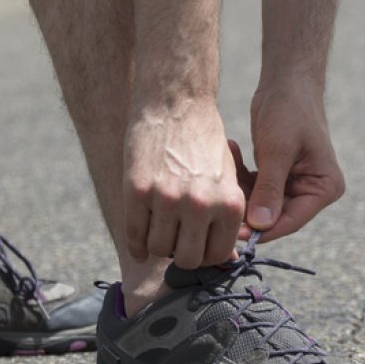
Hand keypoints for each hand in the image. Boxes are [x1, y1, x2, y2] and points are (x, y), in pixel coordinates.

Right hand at [124, 101, 244, 268]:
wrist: (176, 103)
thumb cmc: (205, 143)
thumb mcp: (228, 179)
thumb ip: (227, 219)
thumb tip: (229, 260)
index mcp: (229, 202)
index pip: (218, 255)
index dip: (206, 254)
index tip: (197, 245)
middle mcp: (200, 204)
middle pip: (188, 259)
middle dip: (182, 254)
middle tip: (177, 242)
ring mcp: (167, 198)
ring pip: (159, 249)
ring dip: (158, 246)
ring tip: (160, 232)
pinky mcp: (137, 189)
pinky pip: (134, 234)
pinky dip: (136, 246)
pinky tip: (139, 245)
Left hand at [236, 82, 345, 241]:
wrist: (286, 81)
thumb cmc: (289, 110)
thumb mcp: (277, 150)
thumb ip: (269, 189)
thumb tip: (260, 226)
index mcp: (324, 188)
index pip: (291, 220)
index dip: (263, 229)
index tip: (233, 232)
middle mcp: (313, 190)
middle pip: (274, 215)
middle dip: (247, 206)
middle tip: (220, 195)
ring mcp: (295, 184)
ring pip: (260, 203)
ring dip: (241, 187)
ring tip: (227, 160)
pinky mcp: (277, 176)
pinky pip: (255, 188)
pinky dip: (241, 175)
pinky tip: (232, 149)